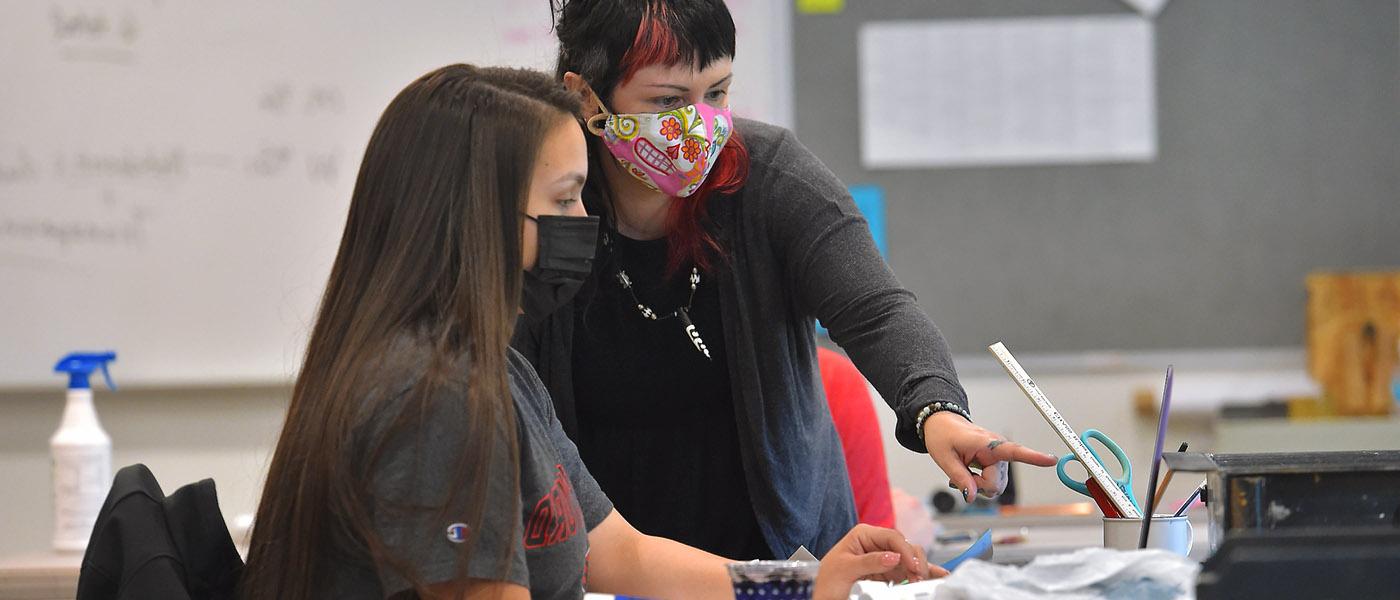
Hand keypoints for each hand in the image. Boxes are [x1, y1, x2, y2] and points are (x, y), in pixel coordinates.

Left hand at [812, 524, 946, 599]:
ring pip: (909, 559)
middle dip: (914, 560)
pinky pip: (908, 571)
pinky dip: (921, 573)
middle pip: (905, 546)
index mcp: (863, 535)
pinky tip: (937, 575)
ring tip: (925, 580)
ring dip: (920, 568)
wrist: (824, 598)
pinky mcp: (888, 573)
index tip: (913, 566)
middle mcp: (876, 544)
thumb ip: (869, 561)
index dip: (905, 550)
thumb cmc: (826, 581)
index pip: (892, 537)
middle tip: (919, 577)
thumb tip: (893, 556)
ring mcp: (883, 559)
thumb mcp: (844, 569)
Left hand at [922, 412, 1057, 500]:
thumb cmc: (943, 436)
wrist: (942, 426)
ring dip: (980, 485)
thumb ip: (960, 478)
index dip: (1034, 457)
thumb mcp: (945, 458)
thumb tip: (971, 497)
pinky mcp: (997, 463)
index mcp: (988, 443)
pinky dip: (981, 483)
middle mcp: (998, 450)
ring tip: (966, 470)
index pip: (1014, 451)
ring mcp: (998, 458)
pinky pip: (993, 483)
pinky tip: (971, 473)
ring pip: (996, 487)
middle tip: (962, 475)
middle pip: (997, 485)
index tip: (1052, 460)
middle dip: (979, 487)